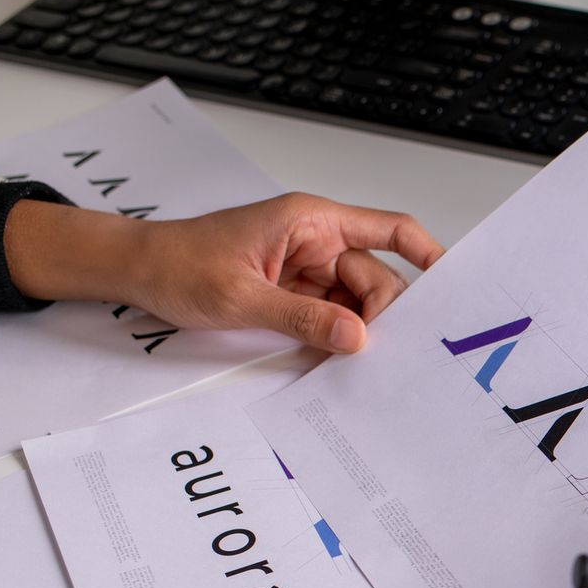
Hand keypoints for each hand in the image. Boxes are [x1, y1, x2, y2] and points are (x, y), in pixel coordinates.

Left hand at [3, 193, 443, 353]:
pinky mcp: (298, 293)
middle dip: (386, 316)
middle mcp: (317, 241)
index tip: (452, 286)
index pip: (388, 229)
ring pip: (358, 303)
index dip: (427, 254)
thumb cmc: (177, 264)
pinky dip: (338, 338)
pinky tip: (342, 361)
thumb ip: (302, 319)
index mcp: (310, 222)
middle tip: (392, 354)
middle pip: (377, 279)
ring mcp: (309, 269)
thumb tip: (357, 338)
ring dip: (360, 332)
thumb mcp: (239, 297)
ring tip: (364, 366)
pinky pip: (333, 316)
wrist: (136, 271)